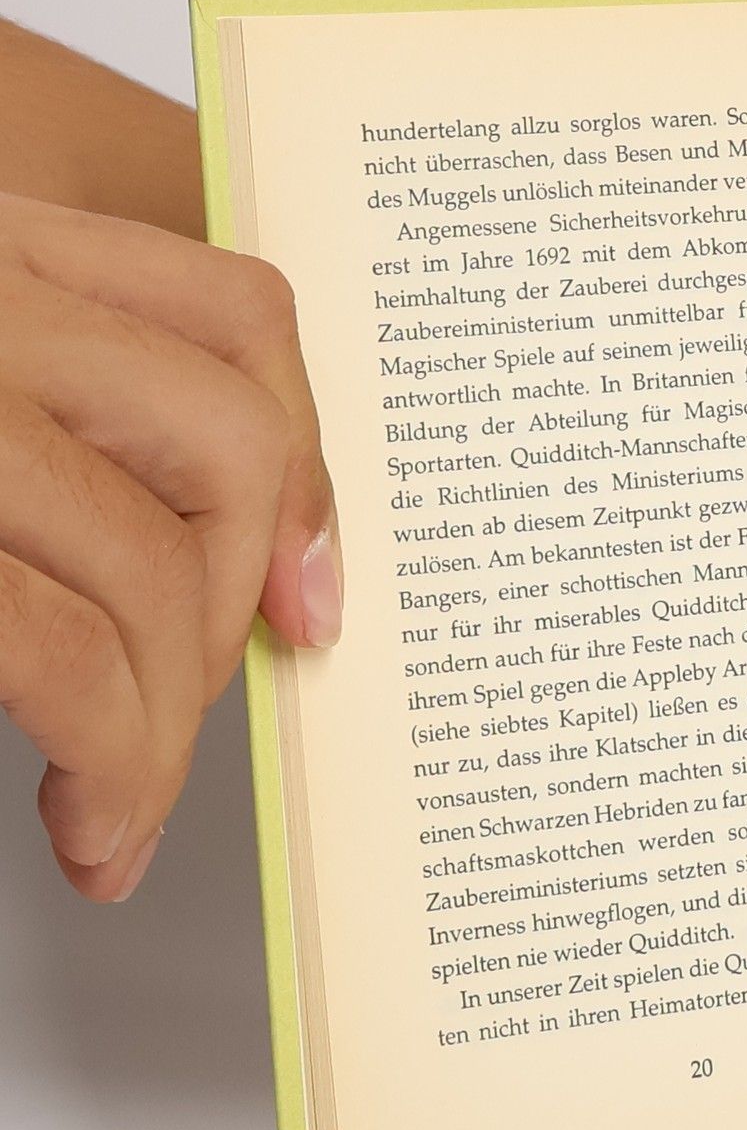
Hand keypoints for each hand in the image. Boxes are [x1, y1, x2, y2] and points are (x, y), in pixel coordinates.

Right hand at [0, 191, 339, 899]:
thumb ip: (68, 434)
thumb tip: (269, 572)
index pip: (234, 312)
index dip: (308, 464)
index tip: (307, 593)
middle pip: (225, 439)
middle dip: (227, 619)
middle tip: (182, 725)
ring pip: (147, 556)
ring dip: (165, 724)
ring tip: (120, 810)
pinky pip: (54, 645)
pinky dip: (109, 761)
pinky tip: (85, 817)